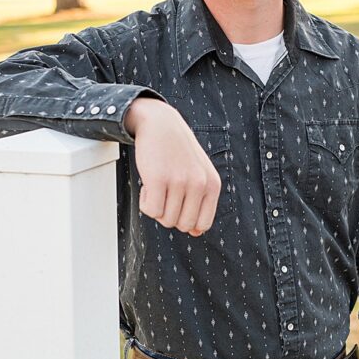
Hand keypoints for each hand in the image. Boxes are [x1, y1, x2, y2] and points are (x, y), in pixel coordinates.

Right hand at [125, 97, 221, 236]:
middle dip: (171, 215)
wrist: (161, 125)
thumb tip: (196, 233)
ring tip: (158, 187)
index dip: (187, 222)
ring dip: (157, 207)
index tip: (179, 206)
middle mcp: (199, 184)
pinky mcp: (158, 179)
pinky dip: (145, 202)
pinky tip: (148, 185)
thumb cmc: (179, 152)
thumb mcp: (200, 174)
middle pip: (183, 225)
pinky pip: (150, 210)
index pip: (203, 224)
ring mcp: (179, 182)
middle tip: (166, 196)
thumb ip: (202, 201)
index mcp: (212, 185)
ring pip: (165, 219)